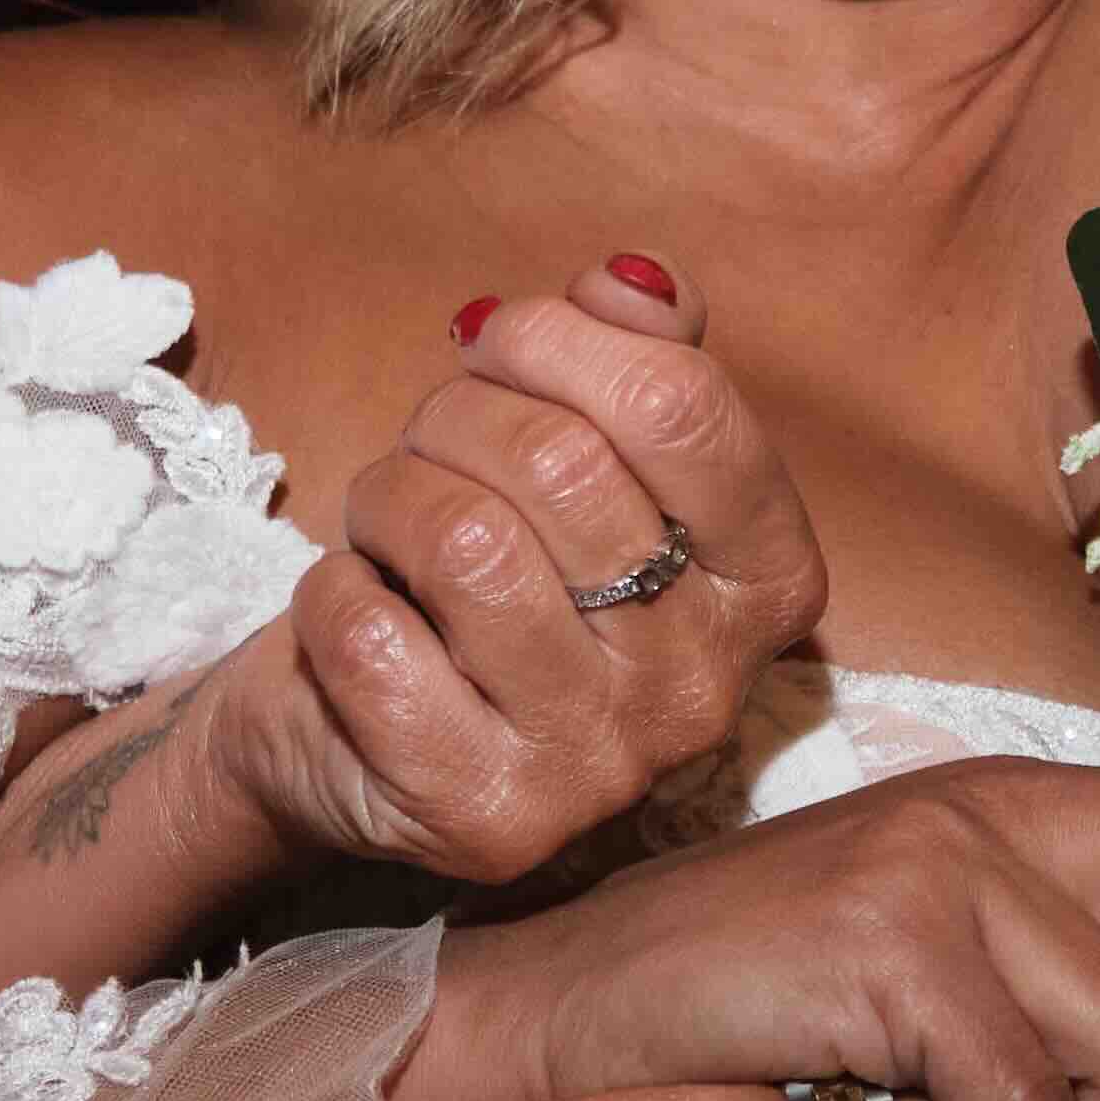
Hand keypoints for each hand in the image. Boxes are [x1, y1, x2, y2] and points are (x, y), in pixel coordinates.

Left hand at [189, 254, 823, 884]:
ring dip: (389, 500)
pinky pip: (374, 635)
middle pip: (564, 463)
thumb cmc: (473, 577)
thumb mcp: (574, 453)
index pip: (682, 405)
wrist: (347, 739)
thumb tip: (632, 282)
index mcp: (766, 583)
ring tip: (386, 526)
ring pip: (467, 542)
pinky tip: (356, 612)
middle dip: (457, 417)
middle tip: (425, 446)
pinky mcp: (482, 818)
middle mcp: (705, 688)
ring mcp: (600, 767)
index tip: (498, 342)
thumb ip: (629, 358)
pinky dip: (333, 594)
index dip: (563, 340)